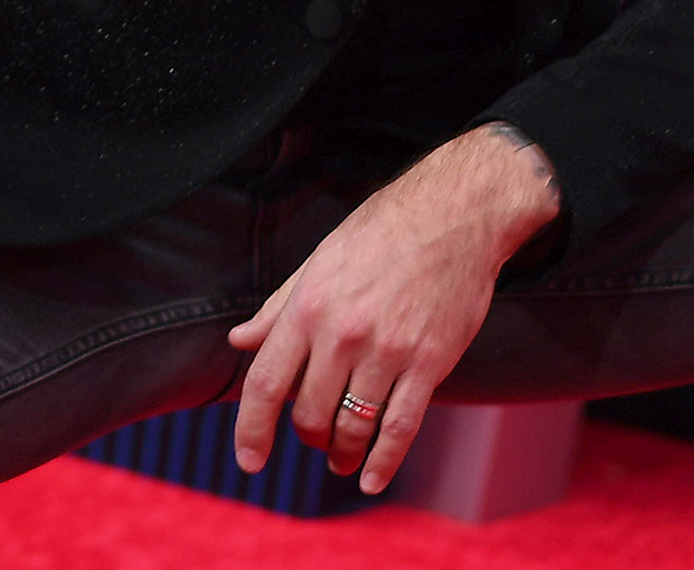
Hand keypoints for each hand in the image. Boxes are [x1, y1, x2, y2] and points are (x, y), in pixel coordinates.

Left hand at [226, 126, 560, 493]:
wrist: (454, 216)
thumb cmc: (380, 234)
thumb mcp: (319, 262)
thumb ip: (279, 307)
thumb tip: (240, 341)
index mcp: (308, 304)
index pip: (266, 380)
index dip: (252, 428)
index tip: (249, 459)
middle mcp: (342, 332)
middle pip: (309, 412)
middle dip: (306, 437)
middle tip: (313, 439)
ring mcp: (388, 351)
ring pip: (352, 426)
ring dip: (342, 452)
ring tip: (341, 459)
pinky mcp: (429, 363)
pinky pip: (400, 428)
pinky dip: (383, 462)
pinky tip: (371, 477)